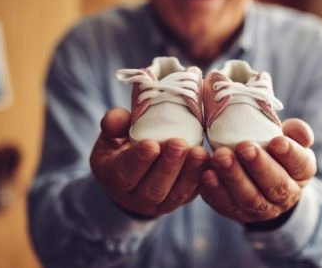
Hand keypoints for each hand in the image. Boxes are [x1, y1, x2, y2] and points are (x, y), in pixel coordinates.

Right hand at [89, 108, 209, 217]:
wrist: (133, 177)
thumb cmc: (122, 149)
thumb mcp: (110, 137)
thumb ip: (113, 125)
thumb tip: (118, 116)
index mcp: (114, 178)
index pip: (125, 172)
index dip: (139, 160)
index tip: (151, 144)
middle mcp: (136, 197)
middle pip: (154, 187)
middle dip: (168, 166)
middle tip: (179, 144)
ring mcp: (160, 204)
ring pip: (176, 194)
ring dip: (190, 173)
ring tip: (199, 153)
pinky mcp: (181, 201)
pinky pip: (192, 194)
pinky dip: (203, 180)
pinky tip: (211, 163)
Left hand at [199, 119, 316, 223]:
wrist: (261, 181)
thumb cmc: (274, 152)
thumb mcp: (290, 139)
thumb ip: (295, 132)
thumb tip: (292, 129)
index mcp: (301, 173)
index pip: (301, 165)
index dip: (290, 154)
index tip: (277, 141)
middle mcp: (285, 196)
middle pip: (274, 185)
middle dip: (258, 166)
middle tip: (244, 147)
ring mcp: (261, 209)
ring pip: (248, 197)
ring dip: (233, 177)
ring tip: (220, 157)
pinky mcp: (237, 213)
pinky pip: (225, 204)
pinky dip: (214, 190)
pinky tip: (206, 174)